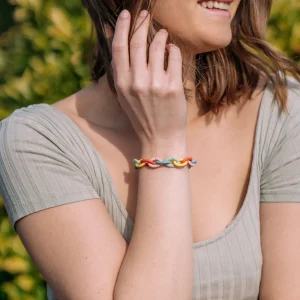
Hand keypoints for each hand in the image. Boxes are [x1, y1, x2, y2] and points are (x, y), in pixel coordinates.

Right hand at [111, 9, 186, 146]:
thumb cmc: (143, 118)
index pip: (118, 47)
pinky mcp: (172, 87)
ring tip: (163, 34)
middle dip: (142, 23)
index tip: (126, 14)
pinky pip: (174, 57)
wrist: (160, 139)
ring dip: (160, 35)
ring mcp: (155, 84)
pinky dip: (173, 49)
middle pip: (137, 42)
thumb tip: (123, 48)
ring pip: (157, 46)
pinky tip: (172, 49)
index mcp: (121, 84)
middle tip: (146, 15)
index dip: (121, 27)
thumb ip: (123, 74)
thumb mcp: (125, 97)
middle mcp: (136, 82)